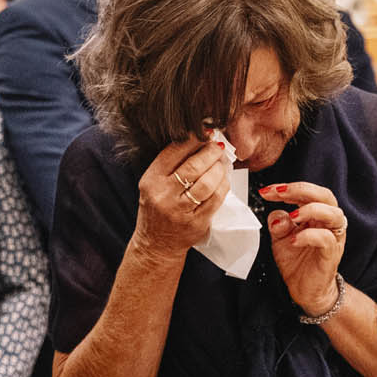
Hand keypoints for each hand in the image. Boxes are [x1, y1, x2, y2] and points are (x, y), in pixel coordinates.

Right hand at [134, 136, 229, 259]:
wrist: (156, 244)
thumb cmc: (157, 210)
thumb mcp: (154, 184)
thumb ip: (171, 164)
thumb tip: (199, 139)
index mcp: (151, 180)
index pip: (174, 152)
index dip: (193, 138)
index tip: (205, 133)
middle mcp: (163, 195)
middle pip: (194, 166)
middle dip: (210, 152)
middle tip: (218, 147)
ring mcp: (180, 211)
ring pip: (207, 183)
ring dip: (219, 168)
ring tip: (222, 162)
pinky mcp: (196, 223)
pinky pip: (216, 199)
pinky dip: (224, 185)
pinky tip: (224, 179)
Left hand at [260, 180, 345, 314]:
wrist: (305, 290)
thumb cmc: (297, 262)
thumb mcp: (279, 239)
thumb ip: (277, 223)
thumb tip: (277, 215)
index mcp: (316, 215)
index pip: (307, 192)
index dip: (286, 188)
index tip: (267, 190)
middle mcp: (328, 223)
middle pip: (325, 195)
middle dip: (301, 190)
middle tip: (280, 193)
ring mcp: (333, 237)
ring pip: (333, 213)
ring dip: (310, 210)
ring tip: (292, 217)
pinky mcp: (331, 254)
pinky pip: (326, 239)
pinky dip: (309, 235)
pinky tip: (294, 240)